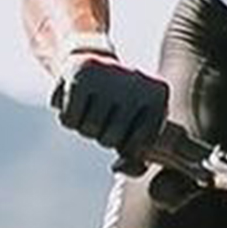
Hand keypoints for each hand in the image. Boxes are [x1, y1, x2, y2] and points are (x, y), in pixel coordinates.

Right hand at [53, 56, 168, 161]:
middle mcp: (136, 85)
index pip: (138, 146)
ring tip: (92, 106)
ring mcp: (109, 79)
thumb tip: (119, 168)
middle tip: (105, 114)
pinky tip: (77, 100)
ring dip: (84, 126)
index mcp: (157, 97)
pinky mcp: (80, 77)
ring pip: (87, 130)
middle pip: (109, 139)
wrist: (91, 59)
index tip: (126, 127)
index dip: (126, 144)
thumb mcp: (134, 125)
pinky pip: (69, 121)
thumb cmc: (119, 102)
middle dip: (102, 134)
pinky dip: (69, 118)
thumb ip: (134, 154)